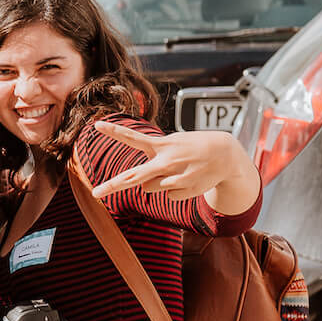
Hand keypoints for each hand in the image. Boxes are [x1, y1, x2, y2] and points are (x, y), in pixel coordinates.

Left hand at [88, 121, 245, 201]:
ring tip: (177, 171)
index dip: (114, 131)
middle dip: (113, 185)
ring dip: (157, 182)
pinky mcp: (185, 190)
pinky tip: (188, 179)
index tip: (96, 124)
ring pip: (149, 188)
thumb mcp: (173, 142)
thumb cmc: (193, 147)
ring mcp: (175, 177)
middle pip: (134, 177)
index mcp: (161, 145)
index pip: (134, 137)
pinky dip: (174, 190)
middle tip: (95, 193)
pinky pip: (168, 195)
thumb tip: (141, 183)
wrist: (226, 155)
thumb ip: (153, 156)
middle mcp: (166, 161)